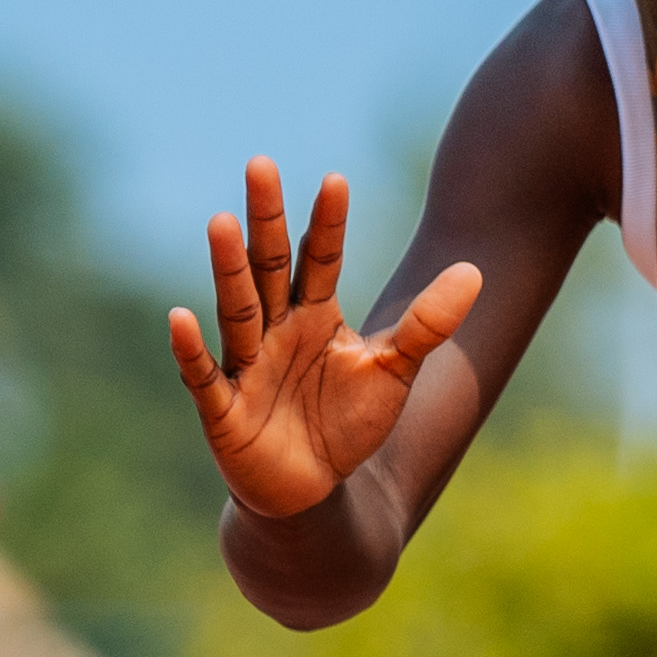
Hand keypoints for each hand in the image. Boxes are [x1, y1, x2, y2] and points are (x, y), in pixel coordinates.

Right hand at [171, 163, 479, 521]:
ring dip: (228, 269)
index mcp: (314, 315)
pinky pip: (203, 376)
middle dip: (267, 220)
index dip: (328, 224)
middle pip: (270, 267)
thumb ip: (427, 324)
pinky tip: (181, 317)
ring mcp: (246, 366)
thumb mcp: (395, 370)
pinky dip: (191, 350)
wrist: (314, 491)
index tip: (336, 180)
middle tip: (261, 165)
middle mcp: (276, 330)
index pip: (321, 259)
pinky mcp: (223, 411)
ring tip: (221, 222)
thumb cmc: (347, 422)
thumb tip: (474, 271)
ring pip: (237, 310)